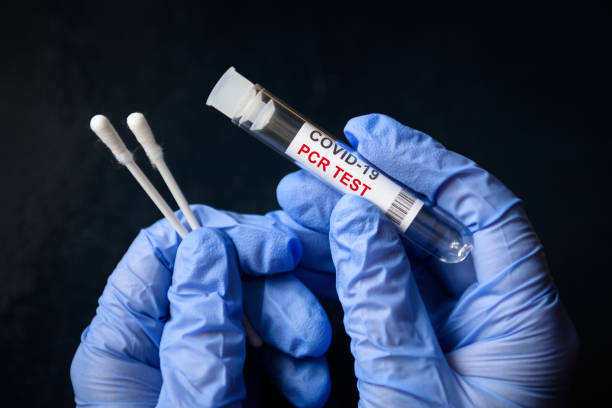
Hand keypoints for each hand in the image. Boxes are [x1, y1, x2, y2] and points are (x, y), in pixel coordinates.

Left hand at [71, 205, 330, 406]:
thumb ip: (200, 334)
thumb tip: (208, 250)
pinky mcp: (234, 370)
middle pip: (216, 269)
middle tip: (309, 332)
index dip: (223, 238)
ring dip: (293, 324)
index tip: (278, 250)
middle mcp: (160, 337)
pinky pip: (269, 336)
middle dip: (272, 291)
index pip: (163, 251)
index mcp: (124, 342)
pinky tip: (310, 381)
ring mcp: (200, 351)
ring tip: (312, 369)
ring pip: (251, 299)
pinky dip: (297, 353)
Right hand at [275, 114, 578, 405]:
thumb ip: (384, 305)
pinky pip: (384, 287)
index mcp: (521, 321)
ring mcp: (458, 326)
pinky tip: (307, 253)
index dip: (424, 163)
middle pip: (434, 224)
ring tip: (292, 205)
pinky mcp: (425, 341)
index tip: (368, 138)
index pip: (482, 208)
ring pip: (401, 252)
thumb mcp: (412, 395)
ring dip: (346, 227)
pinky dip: (343, 267)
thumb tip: (358, 222)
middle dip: (367, 192)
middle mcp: (495, 313)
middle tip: (310, 172)